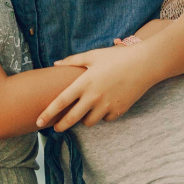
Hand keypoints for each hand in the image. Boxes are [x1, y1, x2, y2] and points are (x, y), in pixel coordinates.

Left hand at [34, 45, 158, 131]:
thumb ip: (72, 61)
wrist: (145, 64)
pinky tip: (104, 106)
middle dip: (61, 125)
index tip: (38, 121)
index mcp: (84, 83)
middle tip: (55, 128)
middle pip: (72, 118)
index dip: (48, 113)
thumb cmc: (117, 57)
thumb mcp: (93, 55)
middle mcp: (94, 97)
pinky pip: (106, 119)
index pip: (61, 101)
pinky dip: (102, 115)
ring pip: (89, 122)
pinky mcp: (119, 111)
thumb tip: (56, 64)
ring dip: (84, 119)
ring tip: (84, 111)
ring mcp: (107, 106)